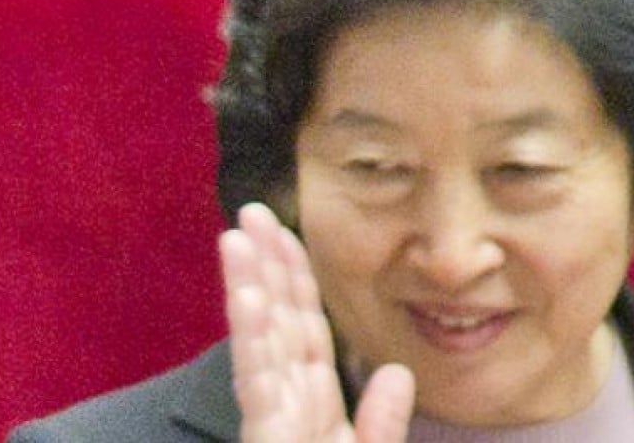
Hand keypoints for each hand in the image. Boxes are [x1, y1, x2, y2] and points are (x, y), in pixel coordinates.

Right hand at [220, 203, 414, 442]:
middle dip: (263, 267)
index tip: (286, 234)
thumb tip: (397, 373)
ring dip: (247, 289)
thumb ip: (383, 425)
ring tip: (236, 240)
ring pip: (258, 345)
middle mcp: (286, 409)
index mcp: (313, 410)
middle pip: (276, 323)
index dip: (295, 281)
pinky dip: (252, 341)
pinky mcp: (266, 442)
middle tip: (251, 213)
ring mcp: (272, 425)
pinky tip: (247, 298)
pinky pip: (259, 387)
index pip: (304, 330)